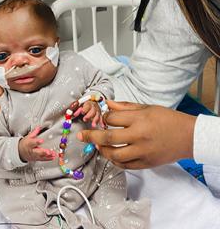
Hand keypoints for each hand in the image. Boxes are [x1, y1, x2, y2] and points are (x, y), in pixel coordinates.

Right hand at [18, 127, 56, 161]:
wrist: (21, 152)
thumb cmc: (25, 144)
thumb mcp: (28, 137)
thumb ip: (34, 133)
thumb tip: (38, 127)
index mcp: (29, 144)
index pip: (32, 143)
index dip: (37, 142)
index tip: (42, 140)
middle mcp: (32, 150)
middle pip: (37, 152)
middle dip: (43, 152)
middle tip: (48, 151)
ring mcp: (35, 155)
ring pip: (41, 156)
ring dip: (48, 155)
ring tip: (53, 153)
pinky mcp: (38, 158)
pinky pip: (43, 159)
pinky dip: (49, 158)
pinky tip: (53, 157)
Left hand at [77, 100, 195, 168]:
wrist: (189, 137)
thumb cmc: (168, 119)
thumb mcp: (147, 108)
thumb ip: (125, 107)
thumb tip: (106, 104)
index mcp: (139, 120)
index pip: (111, 119)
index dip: (104, 118)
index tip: (103, 119)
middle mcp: (139, 136)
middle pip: (108, 139)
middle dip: (91, 137)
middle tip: (81, 136)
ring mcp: (143, 152)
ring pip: (115, 155)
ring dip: (102, 151)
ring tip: (97, 146)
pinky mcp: (146, 163)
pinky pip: (125, 165)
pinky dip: (115, 161)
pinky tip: (110, 156)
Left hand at [79, 100, 102, 128]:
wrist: (94, 103)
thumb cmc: (87, 105)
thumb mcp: (81, 105)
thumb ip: (78, 110)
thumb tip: (74, 114)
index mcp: (89, 103)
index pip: (87, 105)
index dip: (84, 109)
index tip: (82, 112)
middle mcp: (94, 107)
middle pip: (93, 111)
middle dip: (89, 115)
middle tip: (85, 119)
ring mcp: (98, 111)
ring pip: (97, 115)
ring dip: (95, 120)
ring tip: (93, 125)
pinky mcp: (101, 114)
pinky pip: (102, 118)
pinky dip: (102, 122)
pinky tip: (102, 125)